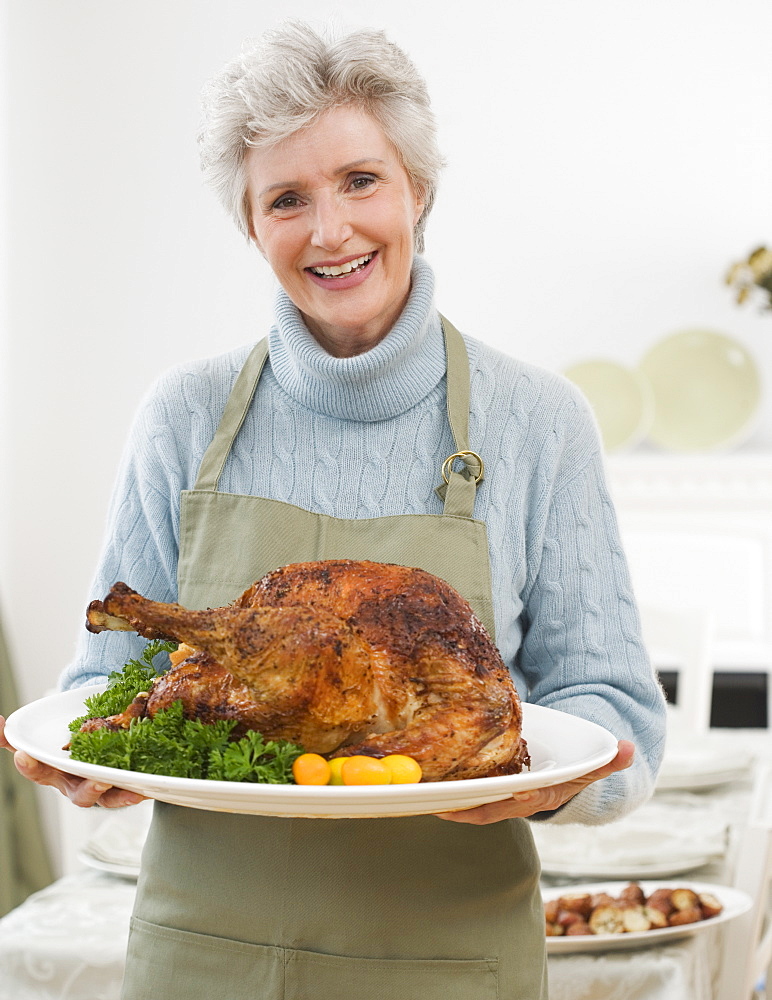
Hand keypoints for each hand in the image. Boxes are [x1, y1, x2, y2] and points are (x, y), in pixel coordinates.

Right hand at [1, 713, 145, 808]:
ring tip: (133, 792)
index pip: (39, 772)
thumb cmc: (64, 748)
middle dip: (89, 788)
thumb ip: (15, 735)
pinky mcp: (126, 787)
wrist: (91, 747)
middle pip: (82, 794)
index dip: (31, 766)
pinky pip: (134, 789)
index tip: (25, 756)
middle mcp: (78, 785)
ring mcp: (103, 790)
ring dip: (121, 796)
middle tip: (99, 780)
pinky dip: (142, 788)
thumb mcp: (39, 739)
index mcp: (55, 774)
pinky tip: (149, 787)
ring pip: (111, 798)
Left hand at [435, 740, 634, 824]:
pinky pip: (464, 796)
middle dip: (465, 806)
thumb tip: (628, 748)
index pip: (522, 800)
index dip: (506, 800)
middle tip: (438, 800)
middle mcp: (517, 802)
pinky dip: (447, 793)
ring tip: (423, 794)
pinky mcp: (486, 793)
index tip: (489, 797)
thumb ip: (608, 759)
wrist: (561, 777)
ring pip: (472, 805)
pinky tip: (426, 784)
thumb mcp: (590, 764)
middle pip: (488, 807)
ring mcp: (500, 799)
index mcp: (541, 795)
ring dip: (449, 802)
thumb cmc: (573, 768)